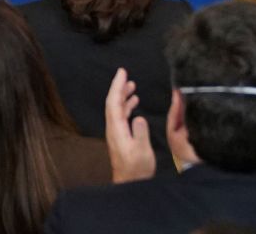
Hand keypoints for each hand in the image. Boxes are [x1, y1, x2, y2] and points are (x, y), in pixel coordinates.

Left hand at [105, 68, 155, 182]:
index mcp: (116, 129)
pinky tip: (134, 103)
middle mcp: (113, 128)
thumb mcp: (141, 152)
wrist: (129, 182)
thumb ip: (140, 134)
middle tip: (125, 74)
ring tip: (131, 85)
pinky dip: (127, 106)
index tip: (121, 73)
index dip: (117, 86)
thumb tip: (139, 117)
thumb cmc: (136, 169)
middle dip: (118, 87)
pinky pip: (121, 116)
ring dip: (123, 96)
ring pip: (117, 109)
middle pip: (113, 103)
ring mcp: (116, 132)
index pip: (114, 102)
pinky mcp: (120, 136)